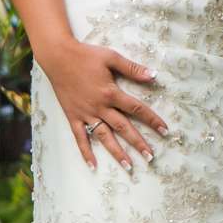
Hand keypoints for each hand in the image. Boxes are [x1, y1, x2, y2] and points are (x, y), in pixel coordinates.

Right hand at [40, 39, 166, 170]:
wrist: (58, 57)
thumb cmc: (85, 55)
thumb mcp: (111, 57)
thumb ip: (132, 68)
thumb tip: (154, 76)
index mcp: (111, 92)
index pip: (136, 108)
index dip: (152, 119)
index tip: (164, 130)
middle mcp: (100, 107)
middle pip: (123, 128)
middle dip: (138, 143)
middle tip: (151, 157)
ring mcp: (86, 114)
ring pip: (104, 136)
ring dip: (117, 152)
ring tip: (129, 166)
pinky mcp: (73, 117)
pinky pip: (80, 137)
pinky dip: (86, 152)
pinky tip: (93, 165)